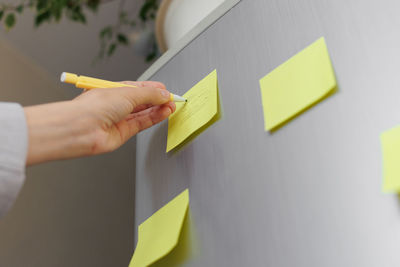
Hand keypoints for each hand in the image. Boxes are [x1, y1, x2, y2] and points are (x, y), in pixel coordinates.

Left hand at [24, 81, 174, 164]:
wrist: (82, 128)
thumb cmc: (94, 107)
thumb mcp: (127, 93)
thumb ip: (149, 94)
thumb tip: (164, 95)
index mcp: (113, 90)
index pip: (137, 88)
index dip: (152, 89)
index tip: (166, 90)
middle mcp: (116, 105)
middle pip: (142, 101)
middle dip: (158, 100)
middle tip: (172, 99)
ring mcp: (119, 119)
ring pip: (144, 113)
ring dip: (158, 109)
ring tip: (171, 106)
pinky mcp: (123, 133)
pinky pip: (142, 123)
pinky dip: (154, 118)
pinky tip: (164, 113)